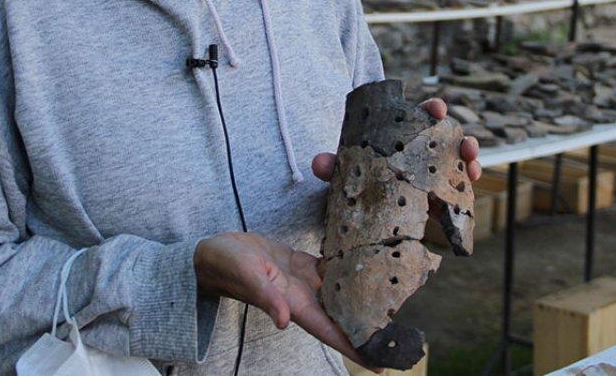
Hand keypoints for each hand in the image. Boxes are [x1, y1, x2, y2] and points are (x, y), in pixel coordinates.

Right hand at [194, 232, 379, 370]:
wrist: (214, 252)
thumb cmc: (226, 266)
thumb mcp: (247, 277)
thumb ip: (266, 298)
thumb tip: (283, 322)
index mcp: (294, 305)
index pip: (331, 333)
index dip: (356, 349)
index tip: (382, 363)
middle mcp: (304, 297)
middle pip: (343, 318)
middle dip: (368, 328)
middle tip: (401, 335)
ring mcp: (303, 281)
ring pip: (340, 294)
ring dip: (362, 301)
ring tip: (392, 306)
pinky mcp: (300, 264)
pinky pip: (330, 269)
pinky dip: (347, 270)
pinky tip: (365, 266)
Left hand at [311, 97, 481, 182]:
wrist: (363, 209)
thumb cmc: (359, 176)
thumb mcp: (347, 170)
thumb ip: (334, 165)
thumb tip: (319, 162)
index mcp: (405, 137)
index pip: (422, 117)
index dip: (432, 110)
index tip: (437, 108)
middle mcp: (425, 152)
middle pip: (449, 140)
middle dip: (461, 138)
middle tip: (464, 143)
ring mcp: (436, 174)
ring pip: (460, 163)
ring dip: (470, 159)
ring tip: (472, 162)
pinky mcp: (441, 197)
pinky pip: (459, 189)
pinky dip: (467, 186)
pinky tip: (471, 185)